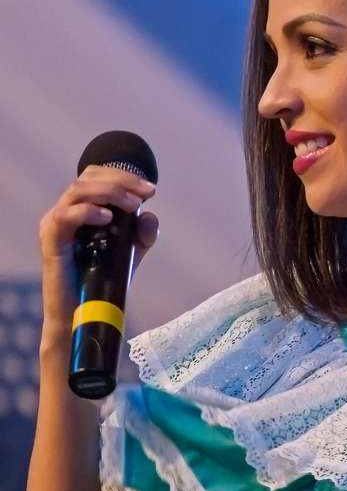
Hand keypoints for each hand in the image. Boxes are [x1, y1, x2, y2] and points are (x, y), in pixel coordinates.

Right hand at [38, 164, 157, 340]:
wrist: (81, 313)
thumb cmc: (101, 283)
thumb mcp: (129, 255)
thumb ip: (141, 236)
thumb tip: (150, 215)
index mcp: (81, 209)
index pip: (96, 177)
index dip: (124, 176)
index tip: (151, 190)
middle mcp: (65, 211)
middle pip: (88, 178)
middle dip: (121, 181)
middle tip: (145, 194)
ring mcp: (55, 224)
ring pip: (78, 191)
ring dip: (110, 192)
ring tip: (132, 204)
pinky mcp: (51, 240)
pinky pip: (65, 216)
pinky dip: (88, 212)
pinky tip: (108, 218)